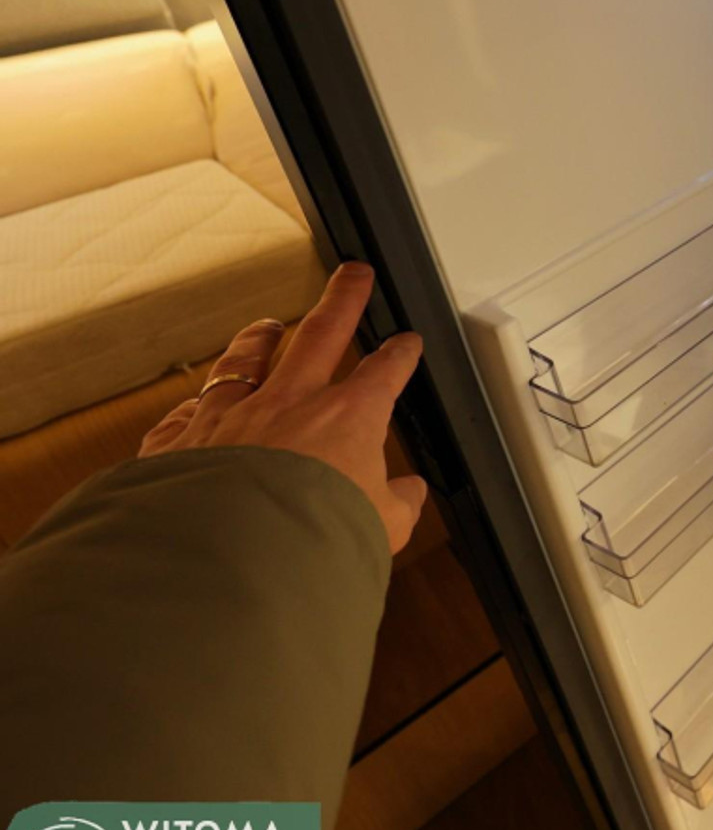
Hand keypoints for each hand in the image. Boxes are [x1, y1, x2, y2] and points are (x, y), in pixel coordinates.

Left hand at [140, 262, 428, 553]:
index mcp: (349, 417)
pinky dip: (194, 408)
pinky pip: (188, 412)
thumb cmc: (314, 538)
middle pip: (322, 333)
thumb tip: (409, 494)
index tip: (406, 343)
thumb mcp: (382, 527)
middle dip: (343, 300)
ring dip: (258, 339)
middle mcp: (291, 403)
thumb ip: (399, 504)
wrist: (233, 554)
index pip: (384, 372)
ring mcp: (234, 415)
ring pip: (247, 360)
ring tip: (264, 326)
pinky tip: (194, 404)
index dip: (400, 354)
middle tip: (353, 275)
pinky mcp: (185, 440)